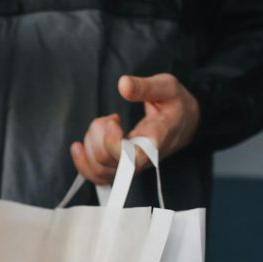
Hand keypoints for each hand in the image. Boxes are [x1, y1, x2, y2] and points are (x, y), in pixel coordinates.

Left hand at [70, 74, 200, 184]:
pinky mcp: (120, 168)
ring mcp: (130, 167)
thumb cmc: (175, 105)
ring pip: (99, 170)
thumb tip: (123, 85)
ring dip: (90, 145)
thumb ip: (145, 87)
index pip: (131, 159)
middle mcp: (141, 160)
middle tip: (111, 118)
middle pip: (107, 162)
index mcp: (155, 142)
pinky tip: (79, 147)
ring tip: (102, 126)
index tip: (113, 120)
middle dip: (98, 134)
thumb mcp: (167, 87)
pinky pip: (96, 176)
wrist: (183, 123)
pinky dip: (83, 162)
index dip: (113, 144)